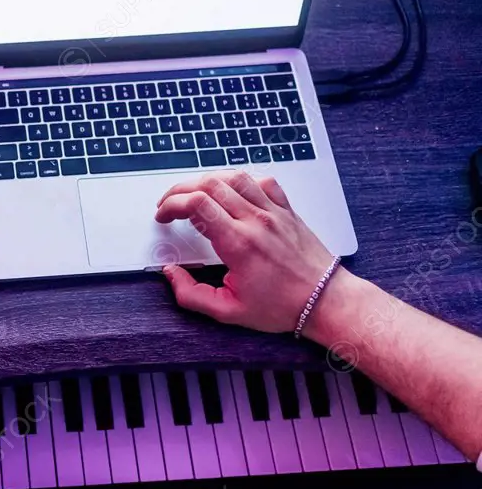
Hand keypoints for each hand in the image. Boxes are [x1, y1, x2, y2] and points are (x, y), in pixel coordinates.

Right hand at [155, 171, 336, 332]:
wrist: (325, 300)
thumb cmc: (282, 306)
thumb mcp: (228, 311)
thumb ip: (191, 295)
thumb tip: (171, 274)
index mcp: (238, 244)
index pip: (196, 205)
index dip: (171, 205)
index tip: (163, 216)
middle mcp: (255, 221)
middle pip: (209, 184)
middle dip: (180, 190)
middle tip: (170, 204)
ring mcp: (273, 211)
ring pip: (233, 177)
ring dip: (206, 180)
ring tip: (195, 194)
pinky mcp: (286, 210)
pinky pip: (261, 181)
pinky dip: (240, 180)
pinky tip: (231, 191)